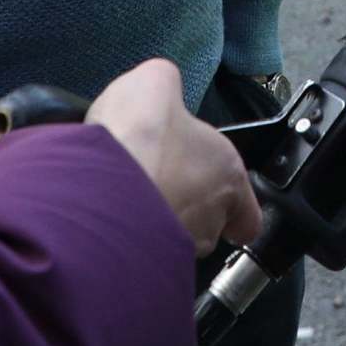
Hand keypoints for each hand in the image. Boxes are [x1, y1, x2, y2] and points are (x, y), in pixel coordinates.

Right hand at [86, 58, 262, 257]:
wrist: (96, 181)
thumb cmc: (138, 135)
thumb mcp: (155, 81)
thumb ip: (166, 86)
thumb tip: (161, 84)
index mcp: (227, 174)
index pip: (249, 215)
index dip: (234, 208)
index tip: (218, 200)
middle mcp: (210, 219)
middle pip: (207, 226)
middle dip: (184, 209)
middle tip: (157, 186)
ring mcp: (178, 248)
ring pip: (174, 246)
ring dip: (156, 228)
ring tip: (128, 205)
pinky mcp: (144, 264)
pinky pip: (142, 258)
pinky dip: (129, 246)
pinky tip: (109, 223)